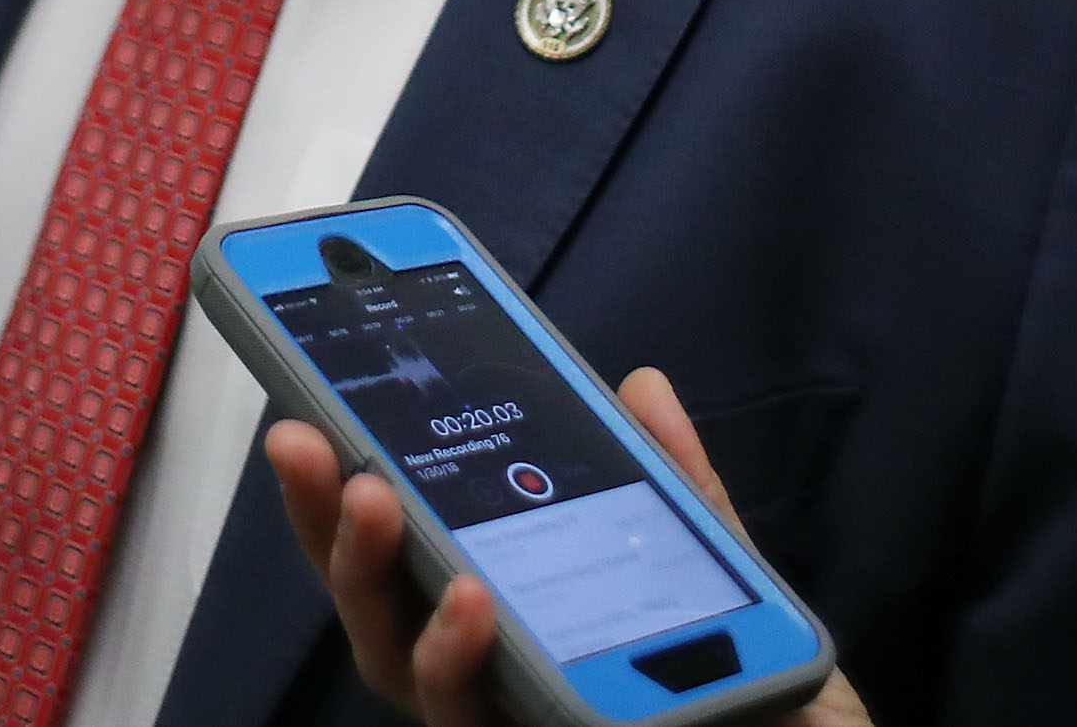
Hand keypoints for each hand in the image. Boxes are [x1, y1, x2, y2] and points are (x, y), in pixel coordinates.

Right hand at [265, 366, 874, 726]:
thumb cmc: (775, 711)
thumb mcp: (725, 584)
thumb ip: (676, 493)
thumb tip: (639, 383)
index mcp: (519, 629)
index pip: (406, 562)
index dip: (338, 494)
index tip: (301, 412)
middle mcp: (499, 688)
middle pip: (381, 616)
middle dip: (331, 525)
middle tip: (307, 441)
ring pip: (412, 678)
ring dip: (382, 581)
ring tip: (381, 503)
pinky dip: (462, 665)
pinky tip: (475, 606)